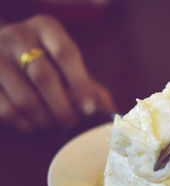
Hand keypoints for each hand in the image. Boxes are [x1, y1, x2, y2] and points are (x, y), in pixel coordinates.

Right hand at [0, 14, 115, 131]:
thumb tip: (111, 113)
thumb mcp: (69, 64)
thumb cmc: (48, 61)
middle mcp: (18, 36)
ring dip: (45, 120)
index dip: (80, 84)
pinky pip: (7, 110)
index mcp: (46, 28)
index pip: (65, 53)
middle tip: (71, 122)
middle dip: (63, 108)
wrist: (7, 50)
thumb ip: (90, 85)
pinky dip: (26, 125)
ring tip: (56, 125)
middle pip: (44, 77)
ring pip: (25, 99)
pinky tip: (37, 126)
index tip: (89, 109)